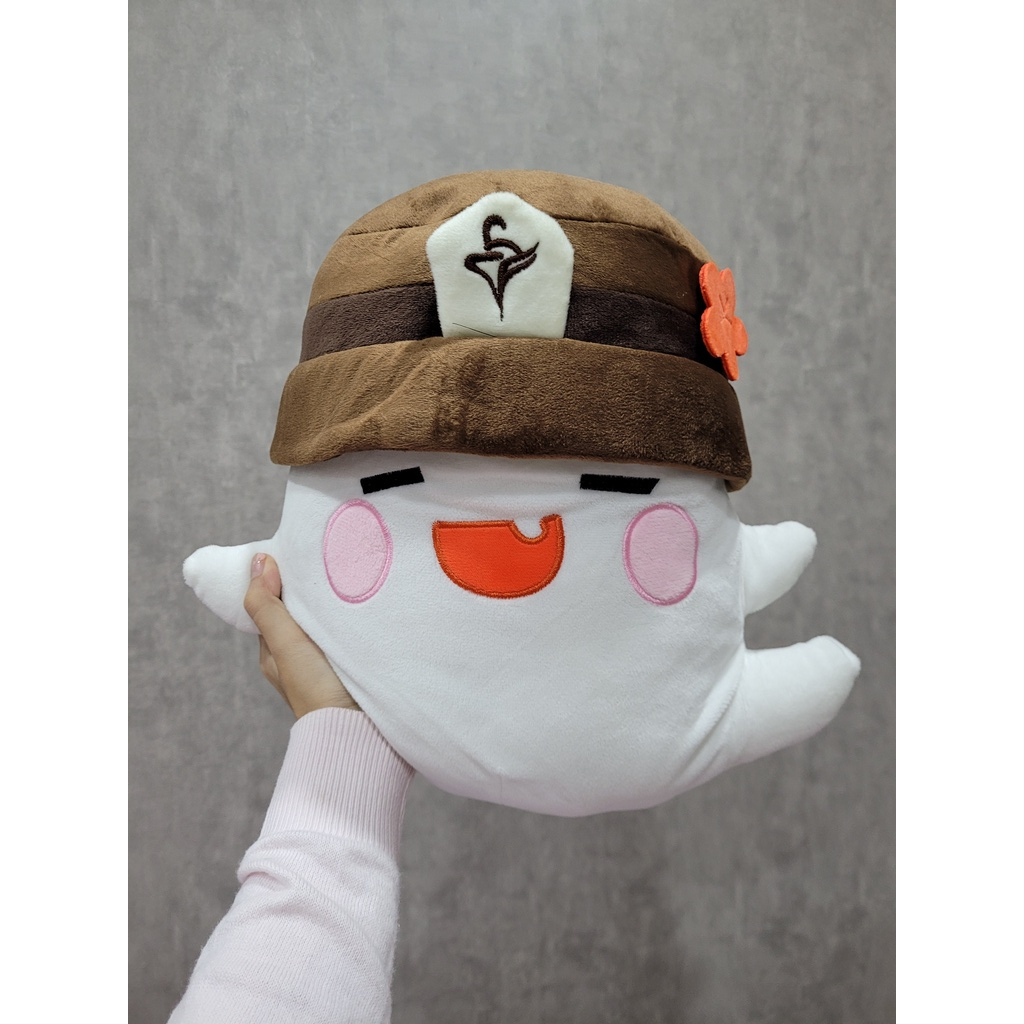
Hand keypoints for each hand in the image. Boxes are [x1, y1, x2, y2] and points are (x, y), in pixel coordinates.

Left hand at [243, 553, 360, 716]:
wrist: (359, 730)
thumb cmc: (317, 688)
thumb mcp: (285, 643)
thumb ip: (268, 606)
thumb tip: (257, 562)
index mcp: (273, 653)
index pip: (271, 606)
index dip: (279, 580)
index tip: (297, 554)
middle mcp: (295, 658)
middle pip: (296, 613)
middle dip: (307, 590)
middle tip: (327, 561)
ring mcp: (323, 663)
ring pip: (322, 623)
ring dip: (331, 605)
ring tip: (349, 579)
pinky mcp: (350, 665)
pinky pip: (344, 634)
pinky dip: (348, 619)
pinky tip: (361, 608)